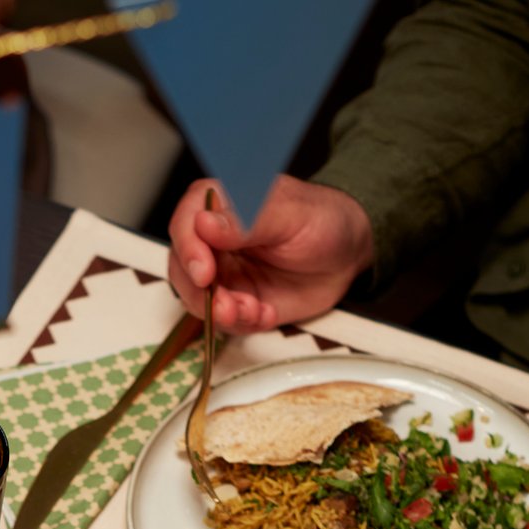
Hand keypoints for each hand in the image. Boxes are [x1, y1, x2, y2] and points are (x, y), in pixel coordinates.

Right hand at [167, 175, 375, 333]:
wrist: (346, 255)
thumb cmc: (322, 221)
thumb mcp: (291, 214)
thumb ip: (247, 220)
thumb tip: (204, 225)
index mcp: (221, 205)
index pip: (185, 223)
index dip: (188, 249)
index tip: (204, 272)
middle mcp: (212, 241)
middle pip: (182, 268)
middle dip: (201, 294)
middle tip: (226, 305)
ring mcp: (221, 273)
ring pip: (196, 299)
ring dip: (220, 313)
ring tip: (252, 311)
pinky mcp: (233, 300)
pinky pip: (221, 320)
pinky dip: (240, 323)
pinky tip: (264, 314)